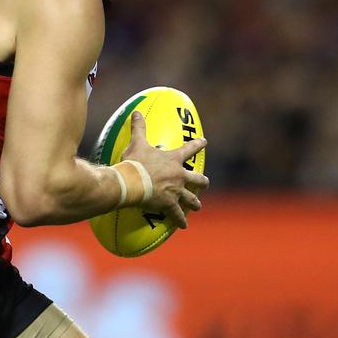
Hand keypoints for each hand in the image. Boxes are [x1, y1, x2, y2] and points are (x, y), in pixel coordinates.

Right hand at [121, 111, 208, 228]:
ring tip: (197, 206)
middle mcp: (179, 176)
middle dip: (202, 182)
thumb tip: (136, 111)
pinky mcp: (169, 205)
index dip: (198, 144)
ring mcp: (176, 192)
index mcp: (174, 160)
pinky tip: (184, 225)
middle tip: (204, 183)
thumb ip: (139, 128)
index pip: (190, 149)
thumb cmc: (135, 162)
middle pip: (197, 179)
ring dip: (195, 203)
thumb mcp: (137, 143)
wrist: (132, 182)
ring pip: (191, 198)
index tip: (204, 142)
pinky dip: (180, 220)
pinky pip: (177, 214)